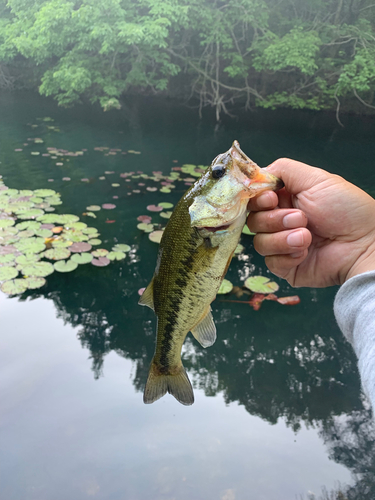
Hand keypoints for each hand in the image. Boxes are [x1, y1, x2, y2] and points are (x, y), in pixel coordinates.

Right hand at [247, 158, 374, 286]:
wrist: (364, 244)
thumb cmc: (346, 209)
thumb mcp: (316, 179)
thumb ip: (283, 170)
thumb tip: (256, 175)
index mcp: (286, 200)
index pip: (255, 200)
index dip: (257, 200)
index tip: (272, 199)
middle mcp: (281, 222)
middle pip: (253, 221)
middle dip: (274, 220)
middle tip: (301, 218)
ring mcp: (282, 246)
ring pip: (259, 243)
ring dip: (282, 238)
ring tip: (307, 237)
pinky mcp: (286, 267)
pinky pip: (270, 262)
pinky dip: (287, 256)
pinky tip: (305, 252)